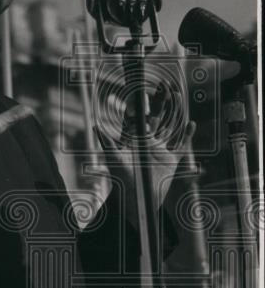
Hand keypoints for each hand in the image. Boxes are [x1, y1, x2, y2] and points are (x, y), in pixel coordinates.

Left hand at [94, 90, 195, 227]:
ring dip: (175, 113)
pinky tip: (191, 124)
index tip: (144, 90)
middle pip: (157, 118)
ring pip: (170, 127)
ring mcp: (160, 150)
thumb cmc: (123, 181)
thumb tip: (95, 126)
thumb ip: (107, 143)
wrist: (137, 201)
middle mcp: (148, 143)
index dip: (142, 104)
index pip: (140, 118)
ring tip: (179, 97)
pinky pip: (180, 145)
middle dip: (161, 102)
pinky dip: (186, 135)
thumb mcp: (115, 160)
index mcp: (135, 140)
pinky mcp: (171, 160)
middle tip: (165, 86)